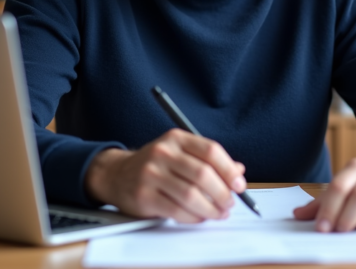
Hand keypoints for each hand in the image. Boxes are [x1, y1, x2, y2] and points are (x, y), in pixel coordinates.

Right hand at [84, 128, 246, 222]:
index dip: (229, 170)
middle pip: (203, 174)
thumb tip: (238, 171)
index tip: (239, 185)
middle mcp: (163, 152)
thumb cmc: (155, 165)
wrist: (116, 174)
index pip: (210, 150)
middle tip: (229, 203)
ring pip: (191, 195)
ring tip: (218, 213)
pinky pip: (176, 210)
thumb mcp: (180, 153)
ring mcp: (151, 173)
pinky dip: (194, 217)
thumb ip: (208, 161)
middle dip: (222, 193)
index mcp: (176, 138)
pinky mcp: (144, 195)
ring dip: (210, 208)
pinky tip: (199, 217)